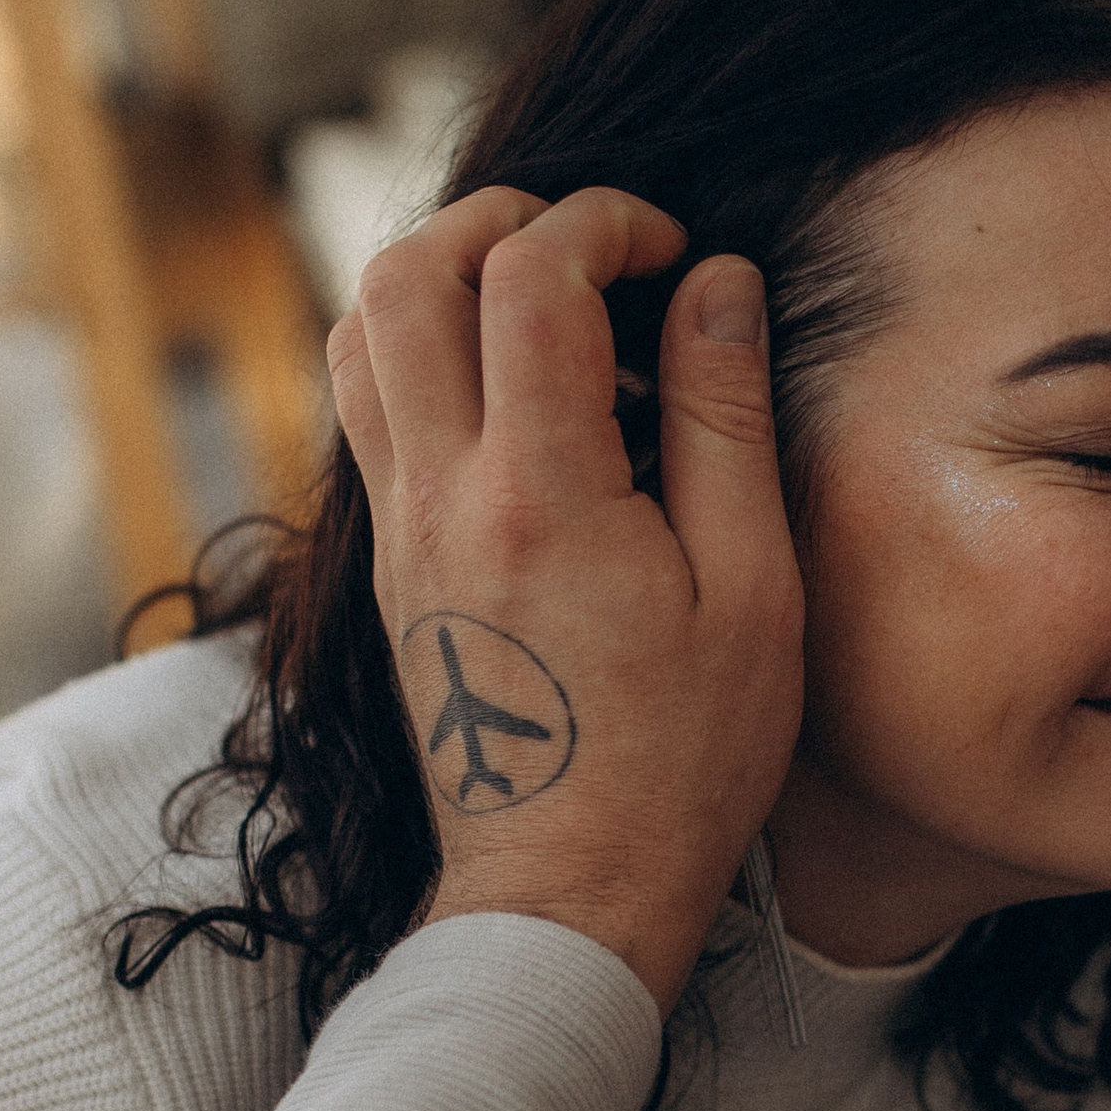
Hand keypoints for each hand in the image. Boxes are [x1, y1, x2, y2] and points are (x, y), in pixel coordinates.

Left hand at [329, 186, 804, 1014]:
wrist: (568, 890)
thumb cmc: (686, 759)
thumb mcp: (751, 590)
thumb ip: (725, 419)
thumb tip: (714, 282)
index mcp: (540, 496)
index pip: (529, 276)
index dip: (606, 222)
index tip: (676, 254)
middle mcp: (441, 497)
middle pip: (403, 275)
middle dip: (501, 220)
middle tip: (593, 250)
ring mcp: (399, 532)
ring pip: (359, 336)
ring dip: (447, 282)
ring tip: (550, 314)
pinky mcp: (391, 565)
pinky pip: (372, 410)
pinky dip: (430, 358)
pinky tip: (524, 403)